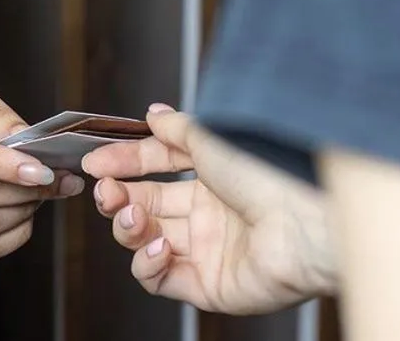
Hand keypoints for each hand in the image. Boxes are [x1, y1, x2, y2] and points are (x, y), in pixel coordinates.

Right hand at [82, 104, 335, 314]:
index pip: (155, 169)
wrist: (303, 219)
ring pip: (146, 242)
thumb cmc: (265, 171)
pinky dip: (148, 264)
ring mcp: (208, 252)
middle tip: (105, 191)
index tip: (95, 162)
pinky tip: (158, 246)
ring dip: (128, 227)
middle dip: (118, 197)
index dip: (124, 164)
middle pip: (146, 206)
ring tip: (133, 214)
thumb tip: (152, 113)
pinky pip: (161, 280)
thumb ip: (175, 128)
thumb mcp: (210, 136)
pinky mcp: (209, 286)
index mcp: (213, 179)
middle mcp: (210, 216)